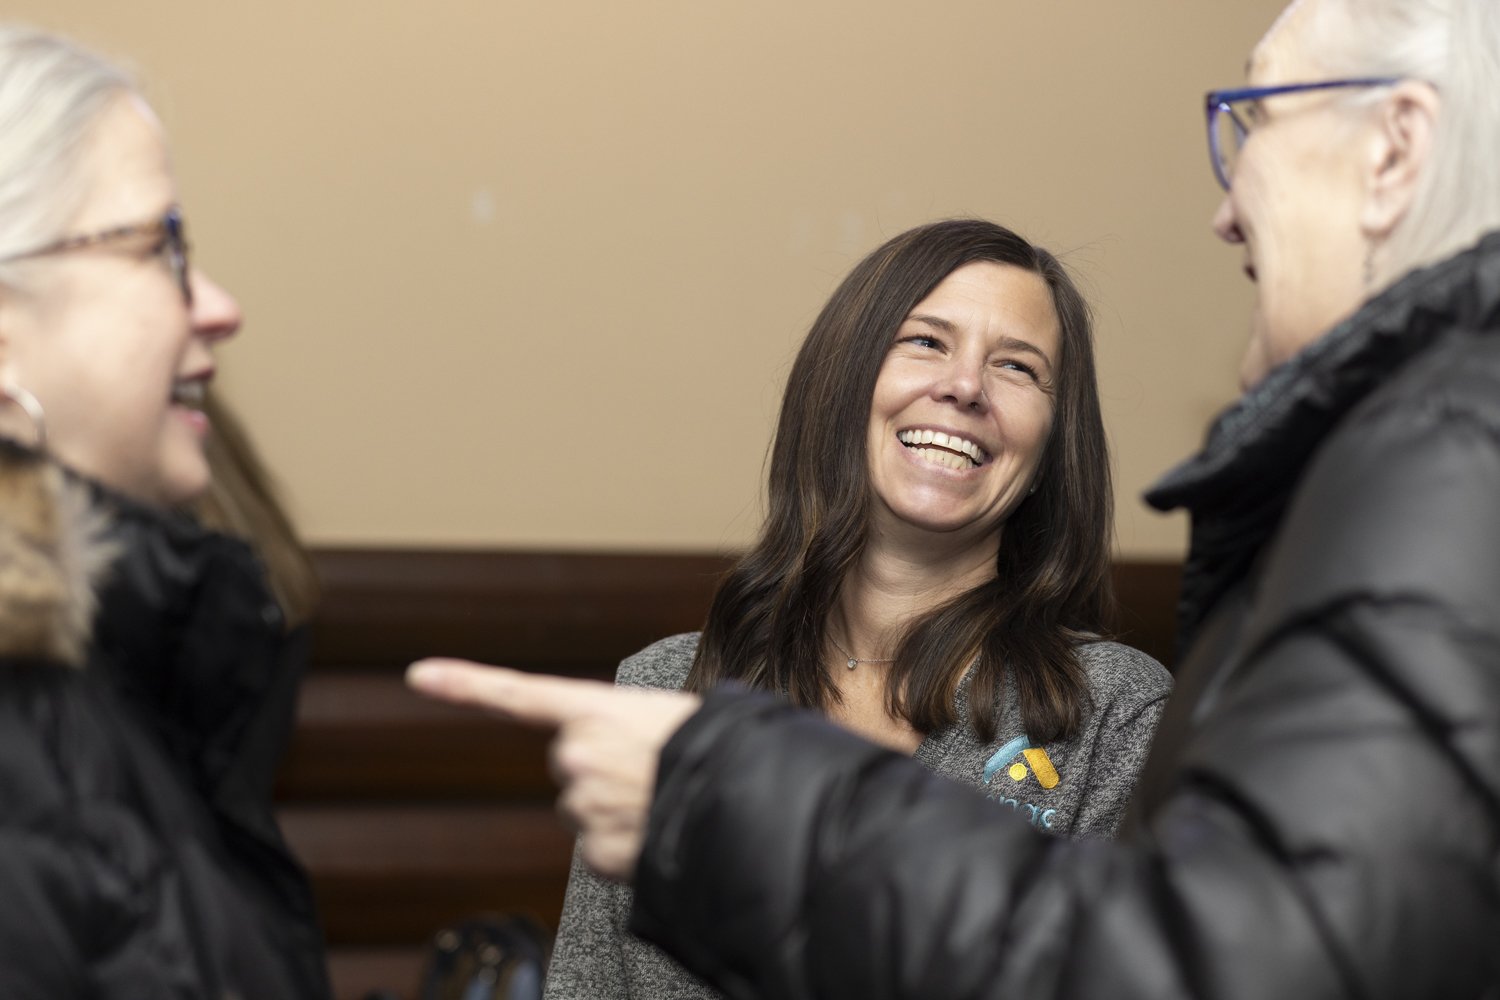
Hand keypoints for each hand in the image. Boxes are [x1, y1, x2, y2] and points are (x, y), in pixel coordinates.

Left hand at [405, 659, 701, 879]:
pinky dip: (625, 846)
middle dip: (601, 771)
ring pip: (586, 810)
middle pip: (572, 765)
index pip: (518, 693)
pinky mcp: (594, 852)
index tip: (418, 675)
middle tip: (650, 771)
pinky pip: (601, 849)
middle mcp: (577, 755)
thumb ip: (630, 727)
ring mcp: (582, 805)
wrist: (746, 802)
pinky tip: (658, 831)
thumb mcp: (674, 715)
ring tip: (663, 800)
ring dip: (616, 809)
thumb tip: (629, 754)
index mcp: (596, 709)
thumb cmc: (722, 750)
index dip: (464, 684)